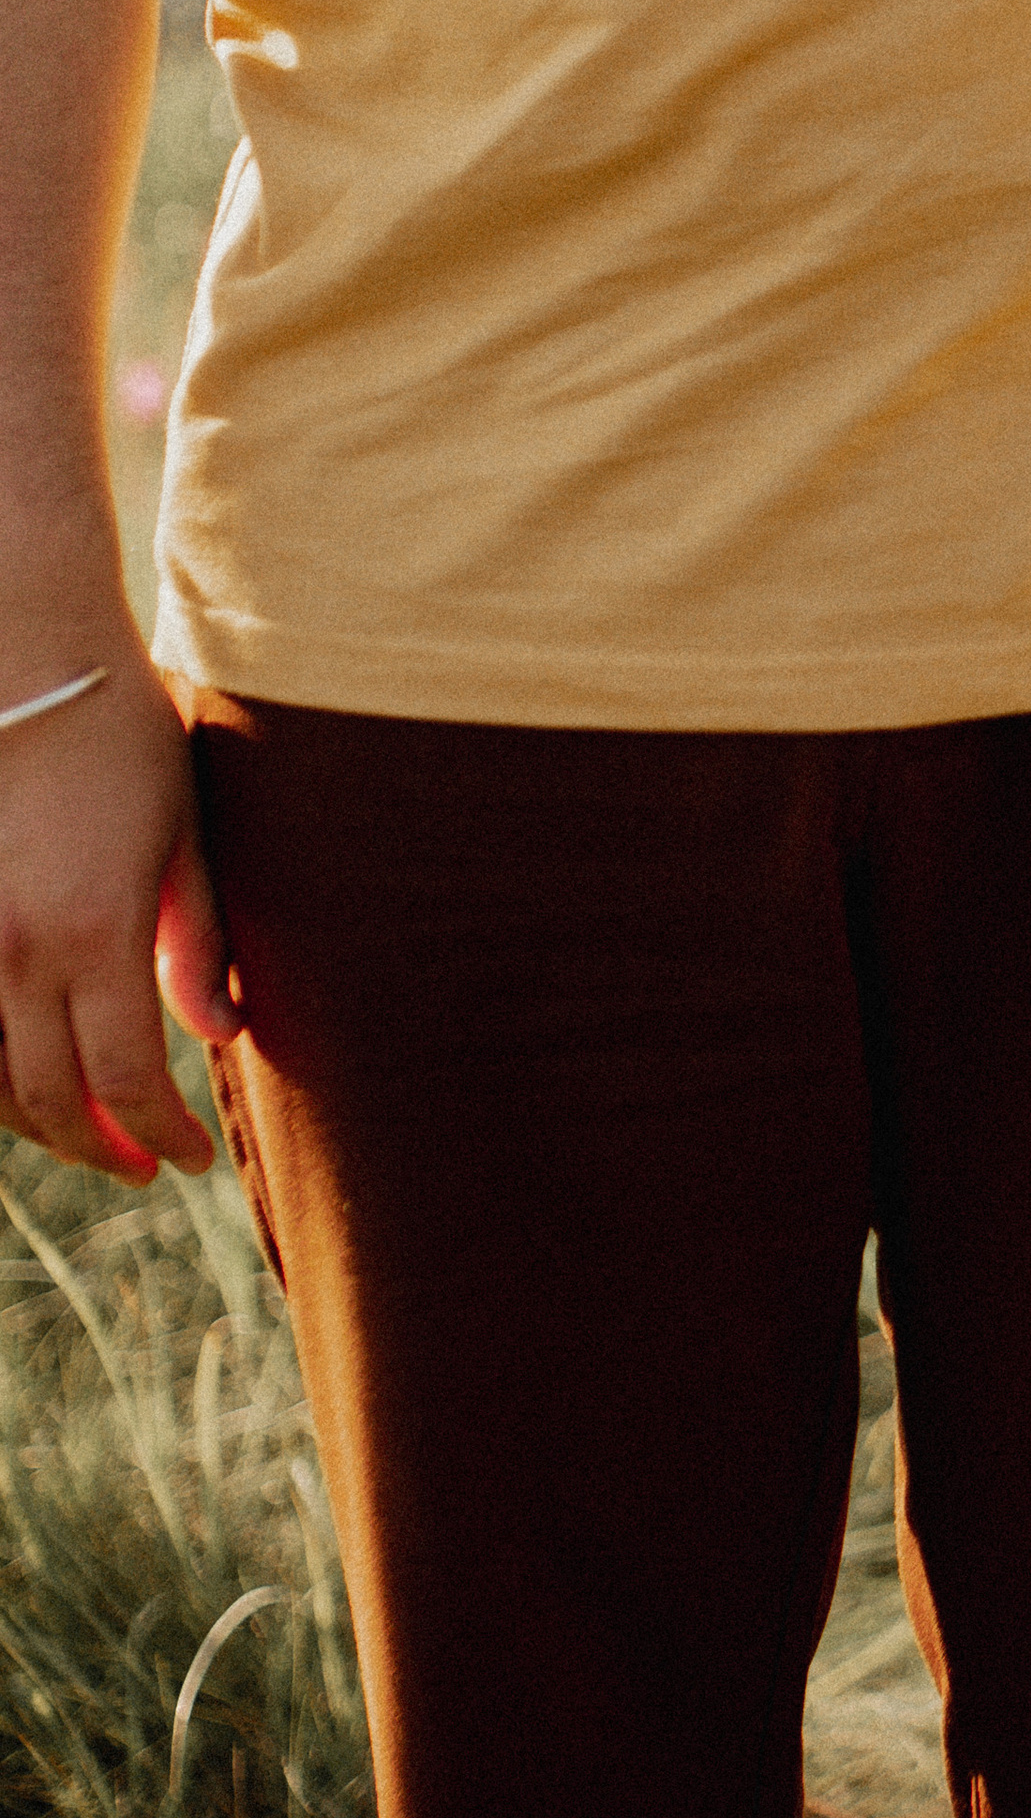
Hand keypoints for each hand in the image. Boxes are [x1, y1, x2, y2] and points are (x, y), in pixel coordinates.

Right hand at [0, 651, 234, 1179]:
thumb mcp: (185, 839)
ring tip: (88, 1135)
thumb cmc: (122, 739)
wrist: (28, 652)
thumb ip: (199, 945)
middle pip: (51, 1098)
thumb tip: (222, 1036)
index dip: (162, 1138)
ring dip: (37, 1122)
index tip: (193, 1160)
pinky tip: (24, 1080)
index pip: (128, 1083)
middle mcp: (16, 948)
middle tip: (143, 1165)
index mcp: (95, 934)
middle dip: (100, 1147)